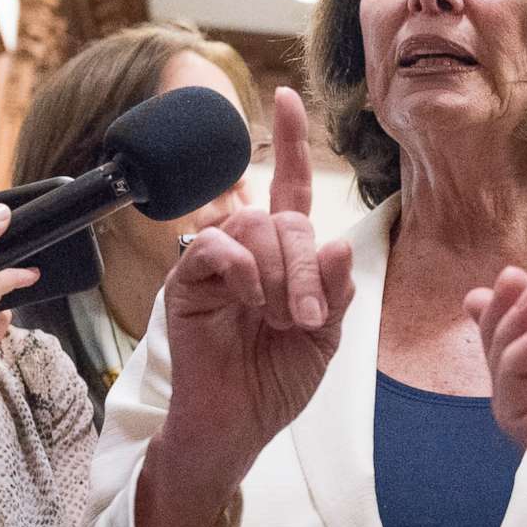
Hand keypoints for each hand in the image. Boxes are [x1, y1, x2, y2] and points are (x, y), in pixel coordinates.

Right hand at [159, 88, 355, 470]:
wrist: (236, 428)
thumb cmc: (274, 384)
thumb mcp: (323, 339)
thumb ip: (335, 292)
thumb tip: (340, 242)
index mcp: (283, 260)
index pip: (289, 190)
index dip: (291, 146)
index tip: (286, 98)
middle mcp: (248, 253)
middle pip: (283, 218)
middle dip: (306, 264)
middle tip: (306, 318)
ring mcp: (215, 266)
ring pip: (252, 226)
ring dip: (278, 273)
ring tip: (278, 318)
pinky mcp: (185, 283)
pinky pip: (215, 247)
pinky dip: (242, 269)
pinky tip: (249, 302)